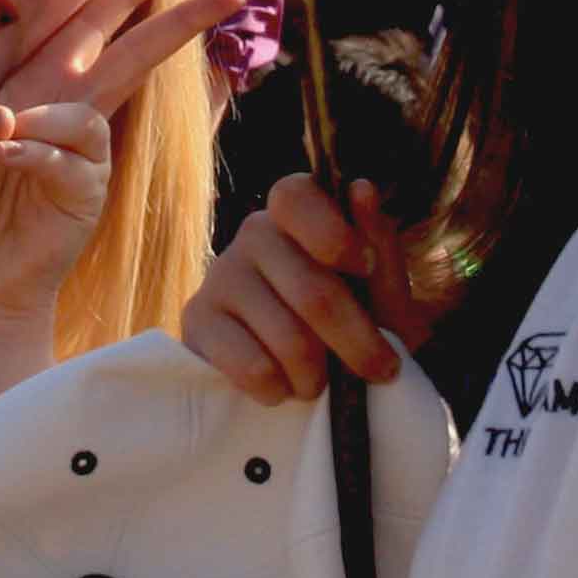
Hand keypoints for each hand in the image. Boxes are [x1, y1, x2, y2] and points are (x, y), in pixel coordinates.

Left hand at [0, 0, 247, 321]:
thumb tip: (4, 115)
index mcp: (34, 90)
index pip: (85, 34)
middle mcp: (66, 115)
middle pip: (132, 58)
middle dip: (176, 23)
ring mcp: (82, 157)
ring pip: (91, 112)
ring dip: (48, 119)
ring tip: (3, 143)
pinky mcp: (85, 194)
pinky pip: (72, 159)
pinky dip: (38, 153)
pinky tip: (5, 157)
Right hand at [179, 173, 423, 404]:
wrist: (304, 377)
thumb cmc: (347, 321)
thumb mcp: (379, 289)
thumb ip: (377, 243)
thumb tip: (361, 188)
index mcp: (296, 214)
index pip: (295, 196)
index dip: (333, 233)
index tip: (364, 267)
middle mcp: (252, 235)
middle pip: (311, 291)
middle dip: (357, 341)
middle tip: (380, 369)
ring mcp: (219, 276)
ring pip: (287, 338)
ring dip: (317, 375)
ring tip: (320, 383)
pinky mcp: (197, 321)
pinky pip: (251, 366)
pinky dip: (278, 388)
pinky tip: (281, 387)